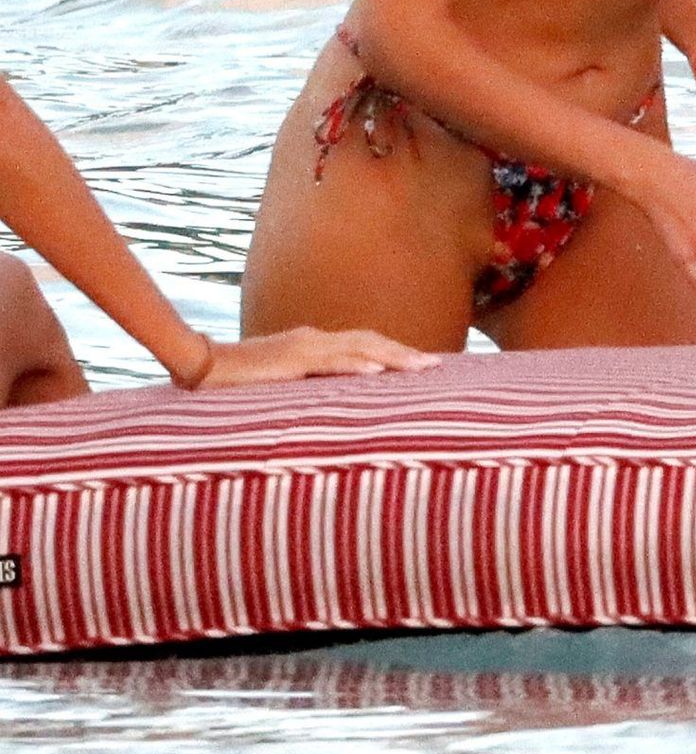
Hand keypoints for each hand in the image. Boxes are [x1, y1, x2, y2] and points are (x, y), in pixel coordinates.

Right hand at [199, 327, 441, 387]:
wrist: (198, 371)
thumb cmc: (237, 386)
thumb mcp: (282, 390)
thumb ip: (307, 393)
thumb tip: (333, 412)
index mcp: (313, 346)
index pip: (364, 345)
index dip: (395, 353)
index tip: (423, 365)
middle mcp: (313, 340)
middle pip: (370, 341)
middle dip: (405, 353)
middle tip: (438, 366)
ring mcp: (302, 347)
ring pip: (358, 347)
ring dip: (394, 356)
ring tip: (422, 367)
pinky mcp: (289, 360)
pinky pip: (328, 361)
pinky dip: (356, 363)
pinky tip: (378, 371)